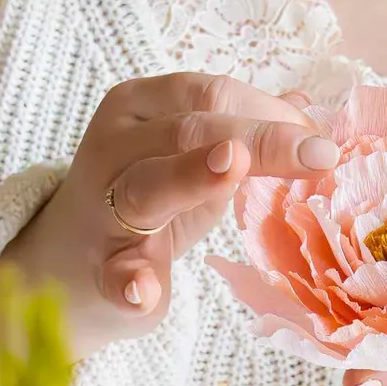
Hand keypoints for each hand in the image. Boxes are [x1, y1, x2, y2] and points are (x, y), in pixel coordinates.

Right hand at [0, 75, 338, 385]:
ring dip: (191, 175)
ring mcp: (104, 209)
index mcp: (139, 106)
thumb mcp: (191, 159)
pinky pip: (114, 274)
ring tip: (231, 168)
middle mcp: (116, 145)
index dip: (270, 111)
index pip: (210, 94)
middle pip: (191, 130)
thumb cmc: (144, 205)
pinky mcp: (100, 270)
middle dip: (261, 139)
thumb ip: (240, 135)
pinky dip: (129, 283)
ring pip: (150, 185)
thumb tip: (308, 111)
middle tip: (321, 154)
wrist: (65, 270)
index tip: (320, 140)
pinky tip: (142, 291)